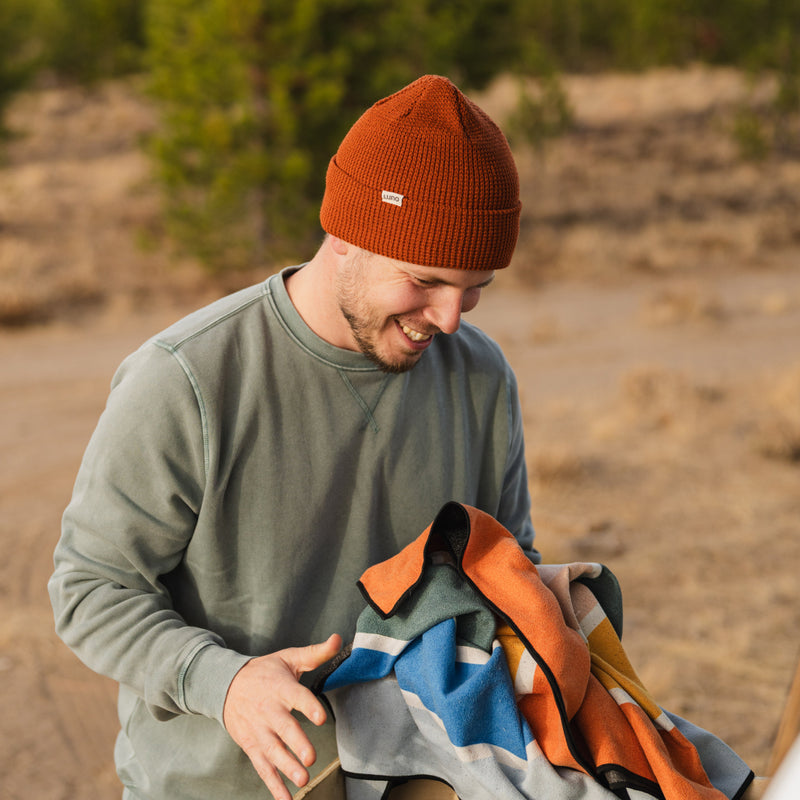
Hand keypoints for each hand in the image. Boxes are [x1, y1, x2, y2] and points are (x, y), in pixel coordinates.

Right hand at [223, 633, 341, 799]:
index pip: (296, 697)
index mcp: (281, 687)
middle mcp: (269, 711)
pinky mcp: (252, 746)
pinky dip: (274, 785)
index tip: (320, 717)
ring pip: (273, 752)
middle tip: (310, 757)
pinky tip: (286, 799)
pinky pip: (263, 768)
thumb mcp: (288, 658)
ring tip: (303, 780)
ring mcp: (259, 731)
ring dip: (287, 768)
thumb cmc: (264, 672)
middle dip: (297, 744)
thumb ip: (315, 653)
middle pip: (284, 729)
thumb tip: (338, 639)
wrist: (225, 685)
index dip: (309, 707)